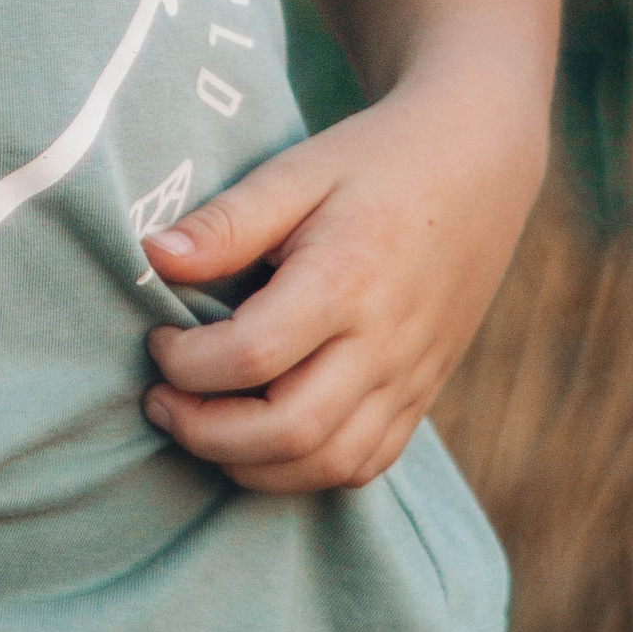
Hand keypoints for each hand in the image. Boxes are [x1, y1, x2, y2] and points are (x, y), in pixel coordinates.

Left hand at [138, 78, 544, 494]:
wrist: (480, 166)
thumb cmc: (375, 161)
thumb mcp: (296, 171)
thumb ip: (226, 222)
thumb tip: (152, 258)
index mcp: (348, 279)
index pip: (252, 356)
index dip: (186, 362)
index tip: (158, 338)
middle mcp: (386, 342)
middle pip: (288, 430)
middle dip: (204, 432)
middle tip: (161, 399)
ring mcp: (411, 378)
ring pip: (325, 463)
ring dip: (247, 463)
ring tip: (201, 423)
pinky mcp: (421, 396)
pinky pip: (363, 464)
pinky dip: (302, 469)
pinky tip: (260, 437)